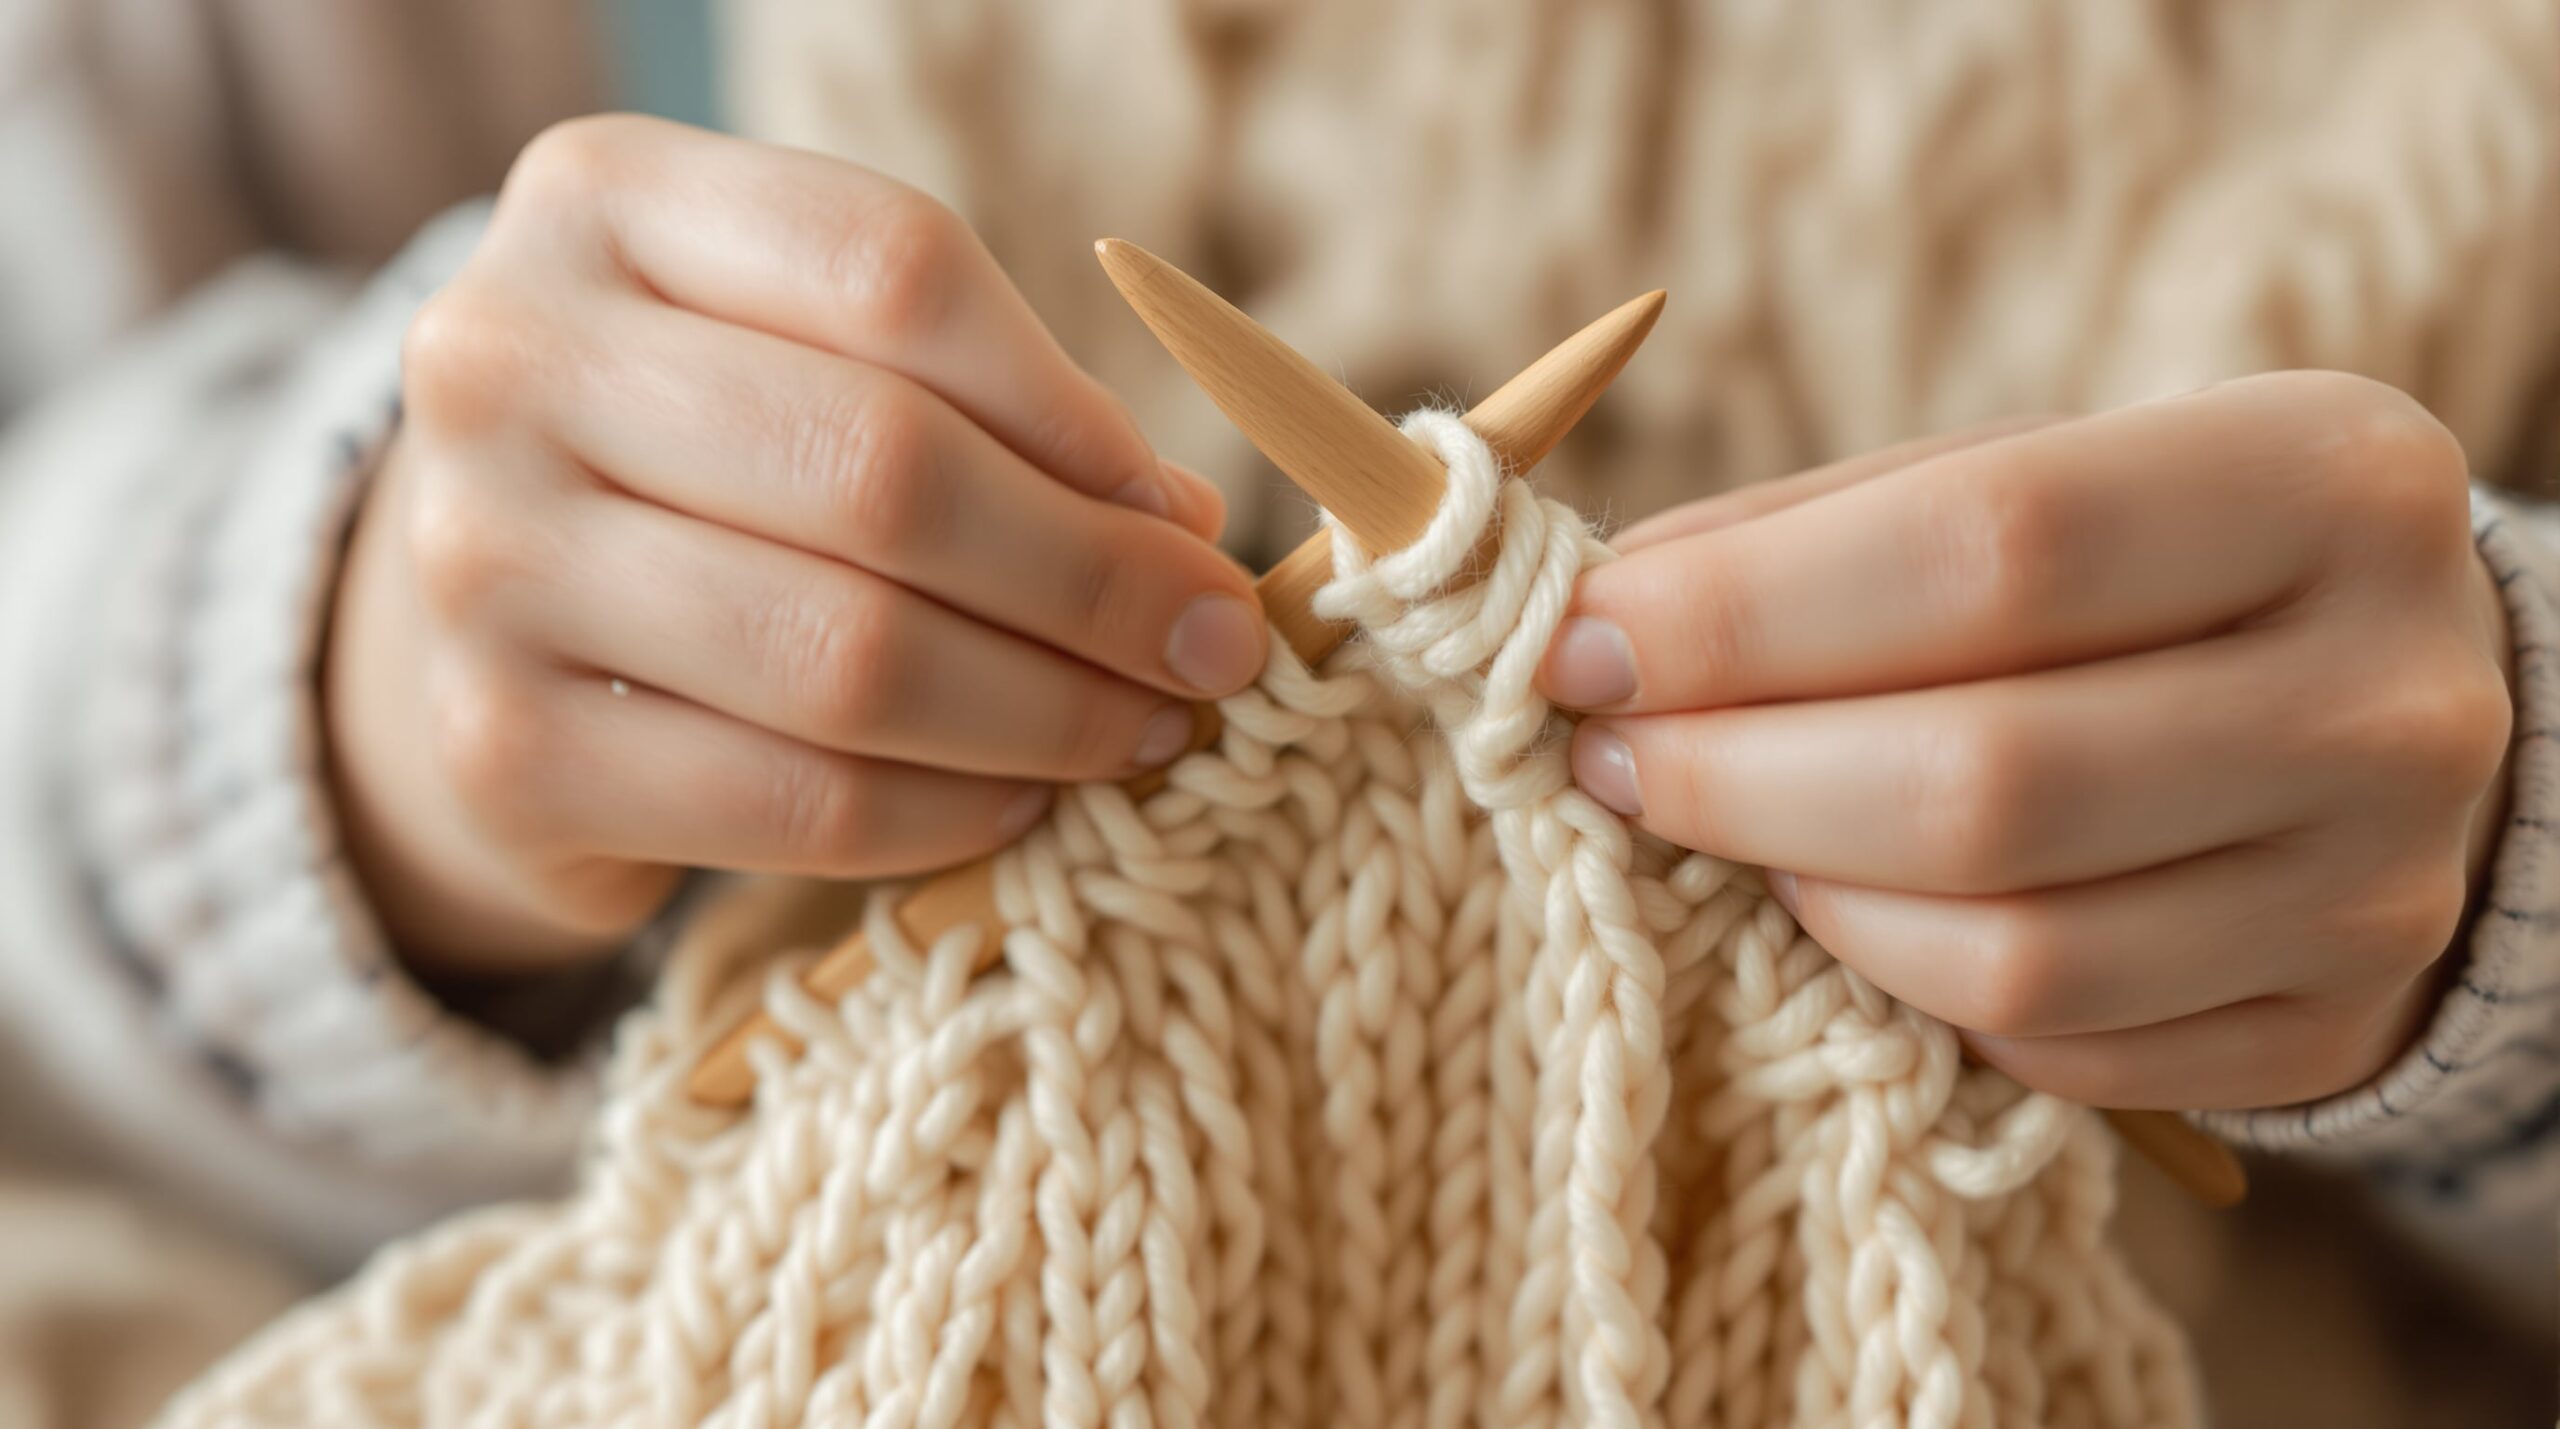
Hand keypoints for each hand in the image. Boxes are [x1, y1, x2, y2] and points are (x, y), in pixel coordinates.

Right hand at [326, 116, 1266, 973]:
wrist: (478, 610)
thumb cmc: (702, 462)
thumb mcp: (811, 363)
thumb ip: (986, 410)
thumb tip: (1189, 540)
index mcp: (604, 201)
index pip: (892, 271)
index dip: (1071, 407)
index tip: (1184, 516)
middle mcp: (506, 358)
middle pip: (880, 468)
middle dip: (1092, 581)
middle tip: (1214, 650)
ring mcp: (483, 559)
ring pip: (847, 655)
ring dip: (1046, 712)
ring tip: (1144, 732)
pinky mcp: (500, 751)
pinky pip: (793, 802)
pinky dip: (949, 814)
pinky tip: (1025, 801)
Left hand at [1538, 373, 2513, 1109]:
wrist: (2382, 706)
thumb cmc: (2148, 571)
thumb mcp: (2022, 481)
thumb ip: (1814, 535)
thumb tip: (1598, 621)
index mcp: (2320, 479)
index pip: (1989, 549)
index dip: (1744, 613)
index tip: (1581, 646)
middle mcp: (2384, 694)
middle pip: (1990, 777)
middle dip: (1739, 774)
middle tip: (1610, 756)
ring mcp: (2372, 888)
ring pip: (2014, 951)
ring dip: (1807, 892)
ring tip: (1729, 824)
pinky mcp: (2326, 1029)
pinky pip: (2052, 1047)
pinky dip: (1906, 982)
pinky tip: (1851, 904)